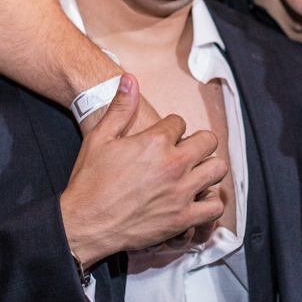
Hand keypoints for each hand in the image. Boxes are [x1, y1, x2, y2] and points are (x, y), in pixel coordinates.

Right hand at [62, 73, 227, 267]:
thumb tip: (130, 78)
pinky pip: (214, 207)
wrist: (84, 223)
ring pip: (218, 169)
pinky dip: (209, 203)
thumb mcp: (99, 138)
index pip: (180, 122)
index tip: (162, 139)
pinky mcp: (182, 219)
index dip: (171, 128)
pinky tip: (198, 199)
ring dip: (209, 168)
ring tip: (195, 173)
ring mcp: (181, 192)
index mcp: (154, 141)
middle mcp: (173, 164)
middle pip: (208, 141)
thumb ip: (120, 107)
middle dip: (197, 143)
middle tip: (184, 152)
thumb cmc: (89, 181)